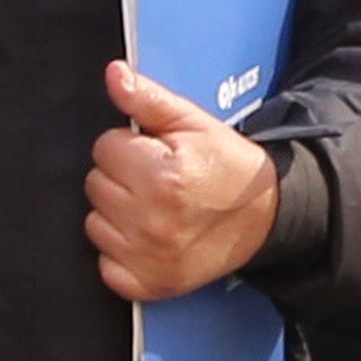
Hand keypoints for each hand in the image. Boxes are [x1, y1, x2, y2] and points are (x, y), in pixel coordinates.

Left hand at [85, 60, 281, 304]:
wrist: (265, 217)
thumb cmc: (228, 168)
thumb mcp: (193, 123)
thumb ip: (147, 99)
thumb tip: (115, 75)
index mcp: (163, 176)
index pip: (104, 147)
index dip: (129, 146)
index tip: (153, 154)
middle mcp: (152, 220)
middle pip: (95, 185)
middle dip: (121, 177)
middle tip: (156, 180)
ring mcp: (149, 257)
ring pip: (94, 223)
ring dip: (116, 214)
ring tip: (153, 207)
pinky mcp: (149, 284)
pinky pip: (105, 265)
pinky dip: (120, 252)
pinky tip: (146, 238)